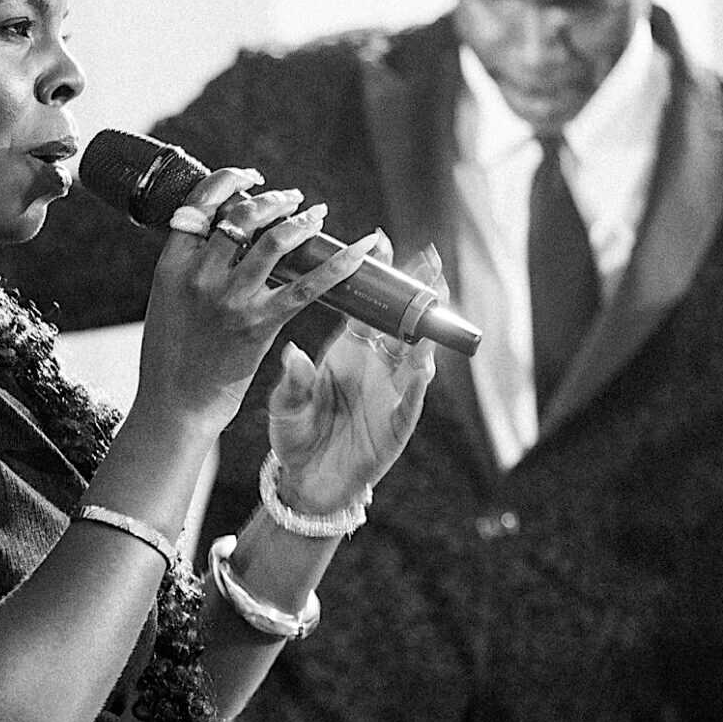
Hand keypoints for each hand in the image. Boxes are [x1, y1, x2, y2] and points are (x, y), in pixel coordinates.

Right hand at [134, 165, 373, 429]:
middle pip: (242, 216)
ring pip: (274, 240)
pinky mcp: (260, 324)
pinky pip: (307, 287)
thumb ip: (190, 270)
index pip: (200, 205)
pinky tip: (359, 248)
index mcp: (171, 265)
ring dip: (301, 220)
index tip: (248, 179)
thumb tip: (222, 240)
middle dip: (272, 199)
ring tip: (315, 214)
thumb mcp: (165, 301)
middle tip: (290, 198)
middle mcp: (200, 276)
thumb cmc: (170, 358)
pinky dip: (338, 264)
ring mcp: (231, 300)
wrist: (175, 406)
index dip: (228, 182)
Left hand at [267, 244, 441, 517]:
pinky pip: (410, 402)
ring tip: (435, 306)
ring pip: (416, 355)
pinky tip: (422, 367)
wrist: (307, 480)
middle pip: (402, 321)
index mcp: (348, 351)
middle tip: (428, 260)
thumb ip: (293, 382)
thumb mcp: (287, 405)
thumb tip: (291, 352)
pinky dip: (416, 386)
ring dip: (426, 332)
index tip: (381, 241)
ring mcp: (390, 392)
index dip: (377, 276)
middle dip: (417, 292)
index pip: (367, 306)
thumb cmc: (296, 434)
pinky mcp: (396, 424)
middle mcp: (375, 366)